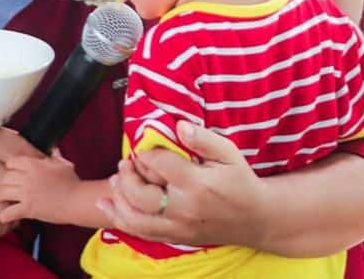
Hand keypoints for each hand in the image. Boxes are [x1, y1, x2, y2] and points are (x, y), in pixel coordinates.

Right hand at [0, 127, 41, 236]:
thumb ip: (17, 145)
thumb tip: (54, 156)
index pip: (20, 154)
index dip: (36, 164)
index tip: (43, 170)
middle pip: (10, 186)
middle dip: (23, 191)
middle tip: (30, 194)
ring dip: (12, 212)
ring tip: (18, 208)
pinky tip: (3, 219)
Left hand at [0, 149, 79, 224]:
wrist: (78, 201)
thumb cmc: (72, 183)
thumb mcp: (63, 164)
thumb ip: (54, 155)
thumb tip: (52, 149)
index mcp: (33, 164)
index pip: (11, 162)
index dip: (11, 167)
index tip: (14, 173)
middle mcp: (27, 178)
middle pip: (4, 177)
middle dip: (7, 182)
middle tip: (10, 187)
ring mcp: (27, 194)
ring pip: (2, 192)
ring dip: (3, 196)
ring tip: (7, 199)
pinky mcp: (28, 209)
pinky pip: (8, 212)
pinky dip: (5, 215)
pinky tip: (6, 215)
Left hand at [97, 121, 270, 249]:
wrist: (256, 219)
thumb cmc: (241, 181)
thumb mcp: (229, 154)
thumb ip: (204, 138)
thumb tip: (179, 126)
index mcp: (197, 183)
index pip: (159, 165)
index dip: (146, 154)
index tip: (145, 149)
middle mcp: (184, 208)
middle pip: (141, 196)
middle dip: (127, 177)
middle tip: (125, 164)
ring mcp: (179, 227)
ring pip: (136, 219)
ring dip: (118, 199)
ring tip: (116, 180)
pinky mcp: (176, 237)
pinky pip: (141, 233)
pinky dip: (120, 220)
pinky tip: (107, 205)